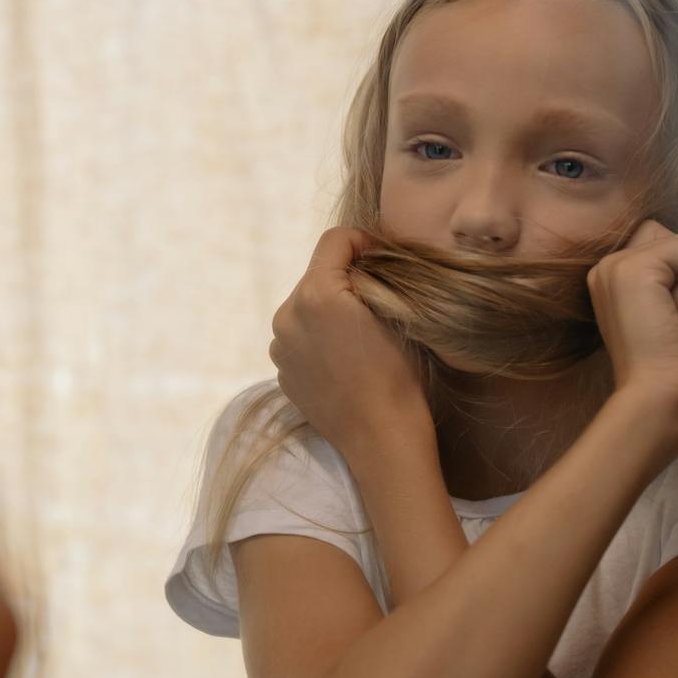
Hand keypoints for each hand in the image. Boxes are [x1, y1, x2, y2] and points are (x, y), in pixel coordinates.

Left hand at [269, 227, 434, 468]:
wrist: (381, 436)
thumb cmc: (398, 374)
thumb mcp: (394, 312)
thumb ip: (371, 277)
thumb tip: (362, 260)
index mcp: (315, 293)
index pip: (335, 240)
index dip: (363, 243)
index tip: (382, 260)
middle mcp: (286, 315)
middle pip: (317, 275)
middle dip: (344, 280)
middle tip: (376, 303)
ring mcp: (279, 346)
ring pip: (306, 308)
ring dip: (329, 310)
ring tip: (360, 337)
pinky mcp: (280, 371)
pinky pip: (299, 339)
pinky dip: (318, 339)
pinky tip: (344, 362)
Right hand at [587, 220, 677, 445]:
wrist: (659, 395)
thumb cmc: (672, 368)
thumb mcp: (669, 312)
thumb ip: (673, 279)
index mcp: (610, 278)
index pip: (667, 242)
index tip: (672, 320)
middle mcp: (607, 267)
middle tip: (677, 320)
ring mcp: (616, 265)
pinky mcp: (635, 268)